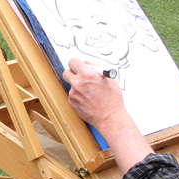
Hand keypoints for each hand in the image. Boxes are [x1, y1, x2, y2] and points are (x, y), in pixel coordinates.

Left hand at [63, 58, 151, 172]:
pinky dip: (78, 96)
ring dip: (77, 86)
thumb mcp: (108, 78)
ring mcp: (73, 93)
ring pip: (71, 85)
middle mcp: (77, 83)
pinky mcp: (71, 102)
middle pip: (66, 72)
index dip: (76, 63)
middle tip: (80, 77)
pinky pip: (72, 95)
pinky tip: (87, 100)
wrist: (109, 117)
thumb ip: (95, 67)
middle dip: (72, 73)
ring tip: (89, 93)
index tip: (78, 66)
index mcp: (86, 74)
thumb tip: (86, 63)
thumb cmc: (112, 99)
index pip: (72, 61)